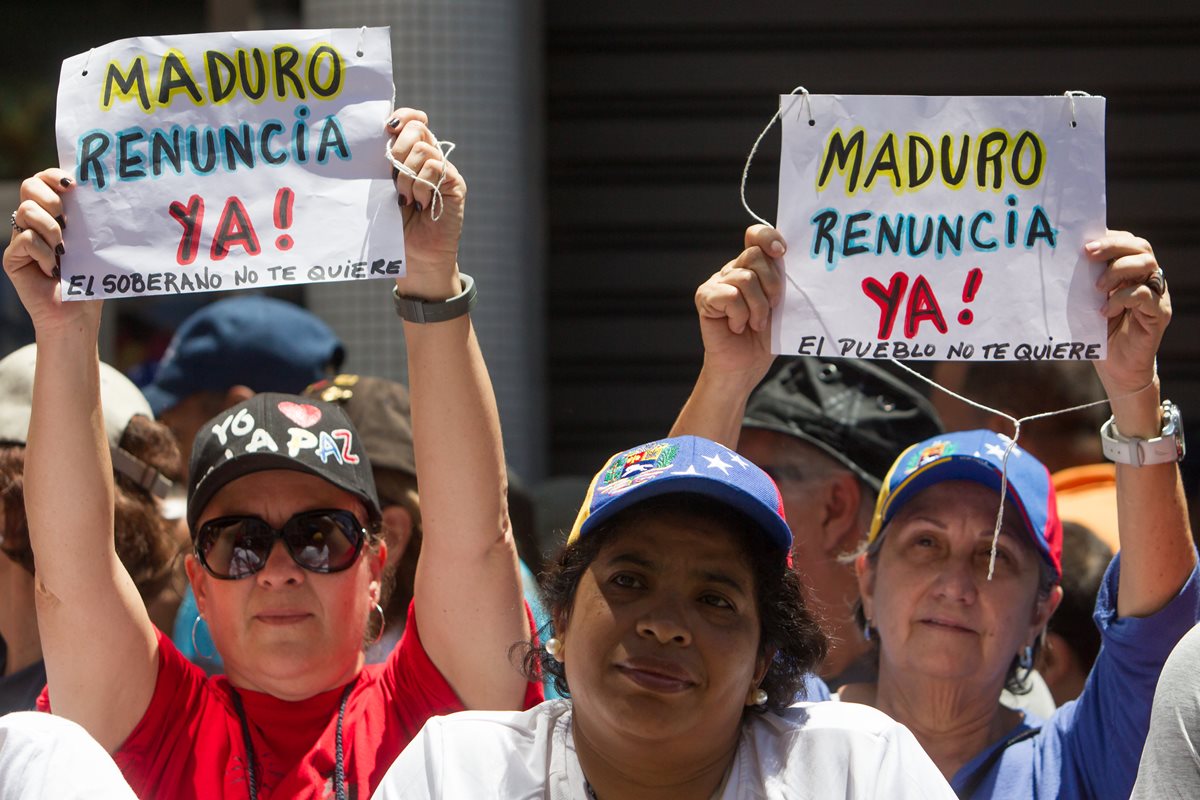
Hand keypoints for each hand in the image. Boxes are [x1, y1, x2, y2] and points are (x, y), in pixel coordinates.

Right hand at [2, 169, 100, 337]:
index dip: (53, 175)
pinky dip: (44, 252)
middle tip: (66, 219)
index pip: (43, 180)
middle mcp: (33, 222)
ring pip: (26, 211)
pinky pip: (25, 239)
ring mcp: (20, 238)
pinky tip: (53, 269)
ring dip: (50, 228)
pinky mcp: (13, 257)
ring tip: (64, 250)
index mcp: (53, 214)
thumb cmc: (89, 279)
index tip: (72, 185)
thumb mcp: (93, 244)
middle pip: (28, 186)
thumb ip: (89, 219)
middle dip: (49, 197)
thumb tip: (101, 193)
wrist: (77, 313)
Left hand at [384, 109, 465, 297]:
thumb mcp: (382, 187)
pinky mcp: (454, 184)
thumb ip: (383, 162)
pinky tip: (419, 203)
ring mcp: (444, 170)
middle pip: (417, 127)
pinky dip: (421, 185)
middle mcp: (430, 158)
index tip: (387, 128)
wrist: (413, 256)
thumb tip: (378, 136)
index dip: (402, 116)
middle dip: (398, 148)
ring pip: (423, 149)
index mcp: (411, 154)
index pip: (412, 119)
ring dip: (407, 175)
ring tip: (405, 198)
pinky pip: (435, 167)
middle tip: (391, 176)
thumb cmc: (394, 225)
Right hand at [694, 224, 785, 382]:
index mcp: (753, 268)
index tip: (782, 252)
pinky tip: (737, 327)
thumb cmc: (766, 338)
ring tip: (755, 324)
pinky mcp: (705, 297)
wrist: (746, 367)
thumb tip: (793, 261)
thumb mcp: (782, 305)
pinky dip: (740, 316)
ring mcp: (717, 283)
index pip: (756, 236)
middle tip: (772, 307)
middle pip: (754, 256)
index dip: (768, 237)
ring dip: (758, 307)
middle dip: (772, 284)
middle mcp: (733, 270)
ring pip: (745, 278)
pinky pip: (731, 297)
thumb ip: (784, 281)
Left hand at [1088, 231, 1169, 395]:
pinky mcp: (1159, 314)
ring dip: (1118, 270)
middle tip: (1087, 254)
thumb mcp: (1087, 303)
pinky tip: (1104, 310)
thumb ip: (1084, 283)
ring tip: (1097, 287)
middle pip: (1140, 247)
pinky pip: (1145, 295)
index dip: (1107, 238)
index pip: (1126, 242)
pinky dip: (1122, 298)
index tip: (1082, 245)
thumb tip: (1060, 261)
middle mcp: (1147, 278)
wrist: (1116, 369)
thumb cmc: (1098, 333)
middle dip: (1112, 246)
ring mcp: (1157, 295)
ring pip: (1148, 265)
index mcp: (1131, 271)